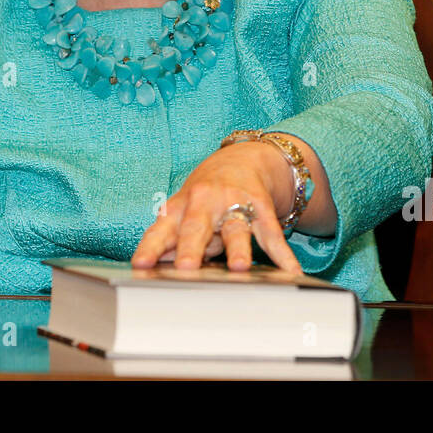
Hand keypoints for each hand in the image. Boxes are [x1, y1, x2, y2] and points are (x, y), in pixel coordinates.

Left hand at [131, 141, 302, 274]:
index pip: (161, 230)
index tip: (141, 265)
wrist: (243, 159)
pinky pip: (272, 234)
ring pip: (236, 229)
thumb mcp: (183, 213)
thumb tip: (153, 265)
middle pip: (196, 227)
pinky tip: (291, 273)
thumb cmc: (205, 196)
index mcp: (180, 207)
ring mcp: (235, 204)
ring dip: (238, 248)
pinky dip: (283, 255)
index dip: (150, 247)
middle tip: (186, 267)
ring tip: (239, 267)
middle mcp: (205, 203)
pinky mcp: (261, 208)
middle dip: (190, 248)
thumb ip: (169, 241)